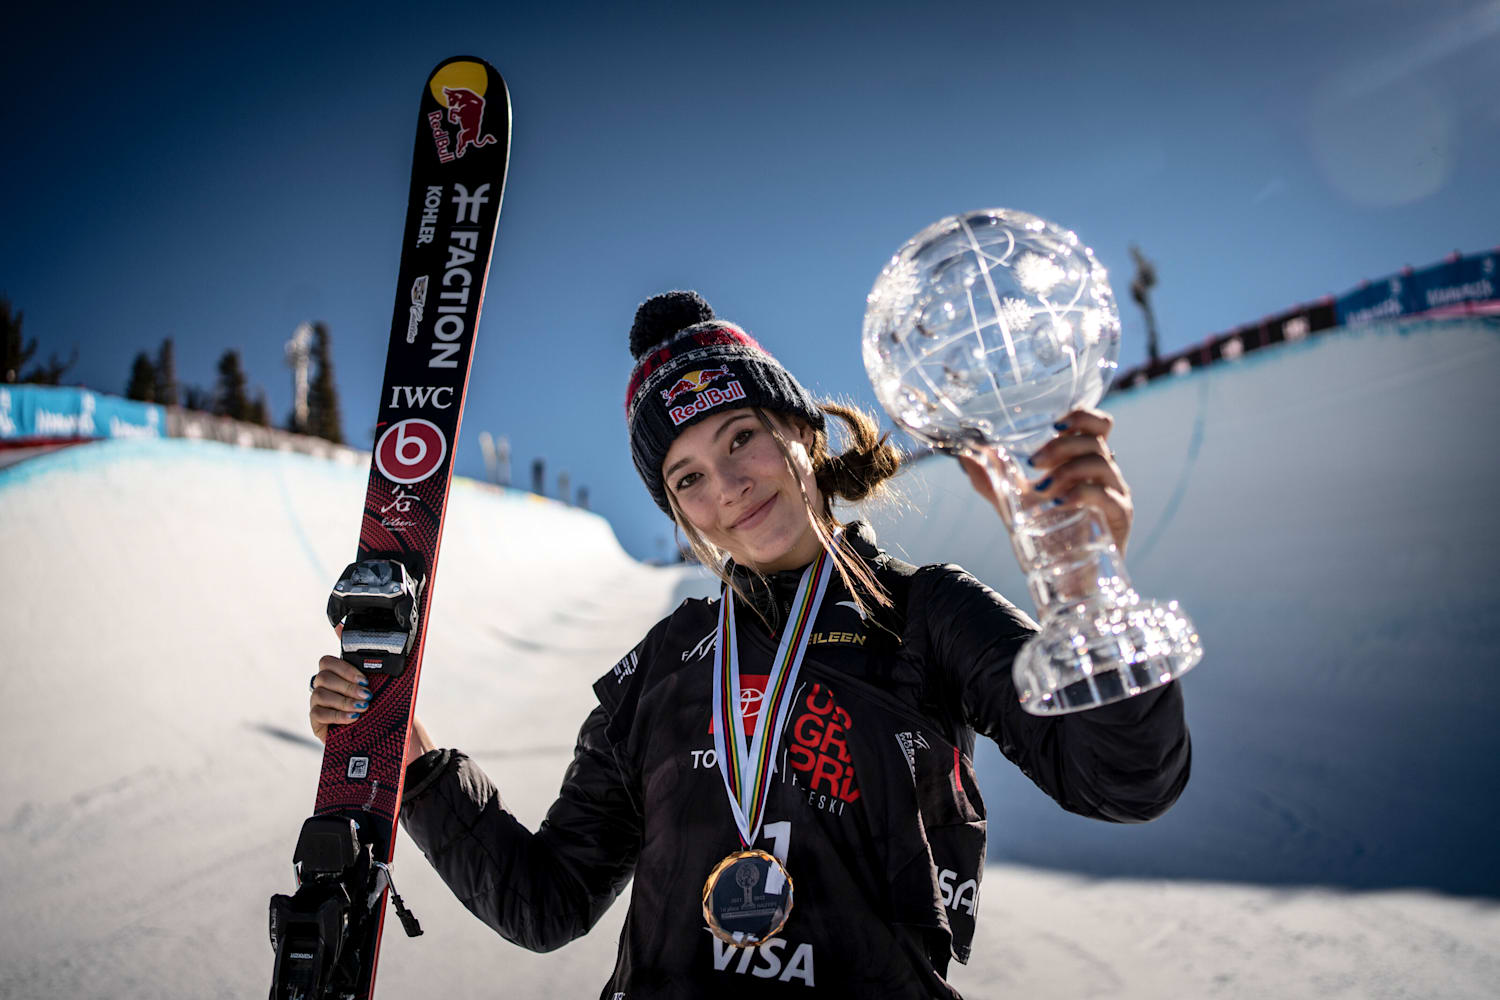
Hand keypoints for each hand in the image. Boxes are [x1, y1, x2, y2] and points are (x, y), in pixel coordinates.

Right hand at [309, 624, 368, 744]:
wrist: (383, 731)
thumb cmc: (378, 702)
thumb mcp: (377, 680)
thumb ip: (363, 656)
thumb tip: (344, 626)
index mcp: (336, 673)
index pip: (327, 661)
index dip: (344, 668)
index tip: (364, 679)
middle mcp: (323, 686)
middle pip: (323, 676)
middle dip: (347, 685)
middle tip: (367, 694)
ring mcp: (317, 704)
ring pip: (320, 694)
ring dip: (344, 700)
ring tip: (363, 707)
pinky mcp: (316, 722)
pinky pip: (319, 713)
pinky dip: (338, 715)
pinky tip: (353, 718)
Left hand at [959, 407, 1133, 553]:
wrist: (1065, 579)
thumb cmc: (1047, 535)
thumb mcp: (1015, 503)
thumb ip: (991, 478)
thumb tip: (962, 454)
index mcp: (1084, 462)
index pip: (1097, 424)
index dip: (1082, 415)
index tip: (1054, 425)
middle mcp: (1104, 474)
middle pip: (1095, 439)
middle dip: (1061, 446)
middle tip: (1034, 462)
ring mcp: (1115, 494)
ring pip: (1101, 464)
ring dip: (1067, 470)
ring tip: (1042, 489)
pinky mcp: (1119, 518)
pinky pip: (1106, 496)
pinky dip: (1081, 494)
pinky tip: (1060, 502)